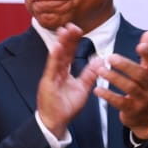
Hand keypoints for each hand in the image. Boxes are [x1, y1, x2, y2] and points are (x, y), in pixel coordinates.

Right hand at [37, 23, 98, 137]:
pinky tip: (57, 47)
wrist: (56, 122)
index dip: (72, 41)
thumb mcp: (82, 88)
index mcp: (63, 73)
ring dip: (60, 43)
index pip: (68, 53)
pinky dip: (54, 57)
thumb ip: (89, 74)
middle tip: (71, 25)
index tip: (77, 29)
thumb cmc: (66, 107)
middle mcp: (56, 72)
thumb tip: (99, 60)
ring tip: (64, 31)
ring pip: (56, 57)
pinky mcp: (47, 84)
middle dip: (66, 38)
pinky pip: (51, 69)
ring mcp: (51, 77)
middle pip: (62, 52)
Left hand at [96, 30, 147, 138]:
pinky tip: (97, 90)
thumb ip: (147, 53)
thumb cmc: (147, 90)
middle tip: (110, 57)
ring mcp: (143, 99)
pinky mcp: (132, 110)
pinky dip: (108, 95)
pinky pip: (120, 102)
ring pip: (129, 87)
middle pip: (140, 75)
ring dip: (114, 78)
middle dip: (125, 65)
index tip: (140, 45)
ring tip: (100, 70)